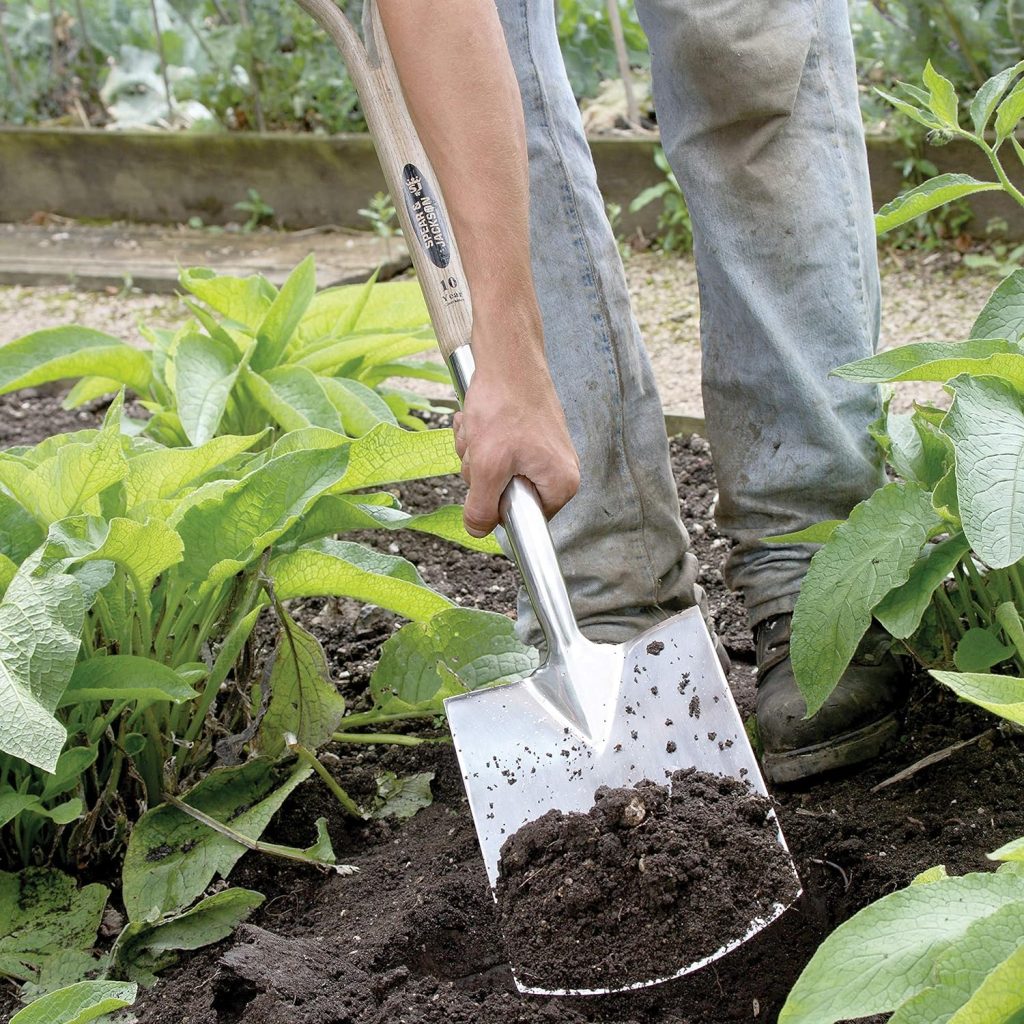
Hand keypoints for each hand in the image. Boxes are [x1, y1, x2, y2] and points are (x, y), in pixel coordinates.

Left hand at [454, 355, 579, 537]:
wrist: (507, 355)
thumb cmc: (504, 405)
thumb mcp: (487, 467)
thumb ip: (482, 508)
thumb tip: (478, 530)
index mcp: (561, 484)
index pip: (523, 521)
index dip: (496, 505)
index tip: (490, 479)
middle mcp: (559, 470)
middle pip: (506, 496)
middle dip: (482, 474)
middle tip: (483, 447)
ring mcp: (543, 452)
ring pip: (495, 473)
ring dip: (477, 454)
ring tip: (481, 428)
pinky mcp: (528, 435)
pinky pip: (496, 452)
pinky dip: (481, 438)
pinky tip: (480, 420)